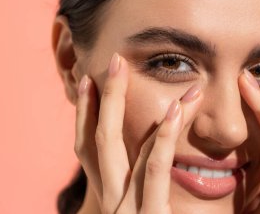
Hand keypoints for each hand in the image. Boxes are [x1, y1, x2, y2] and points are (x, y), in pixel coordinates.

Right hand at [75, 53, 202, 213]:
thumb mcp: (147, 206)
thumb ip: (147, 185)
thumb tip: (152, 152)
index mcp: (110, 196)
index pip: (88, 149)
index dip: (84, 113)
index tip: (88, 81)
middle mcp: (111, 201)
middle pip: (98, 140)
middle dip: (101, 97)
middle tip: (113, 60)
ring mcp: (127, 209)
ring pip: (120, 145)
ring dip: (124, 101)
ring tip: (130, 66)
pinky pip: (155, 169)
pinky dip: (163, 136)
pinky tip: (175, 108)